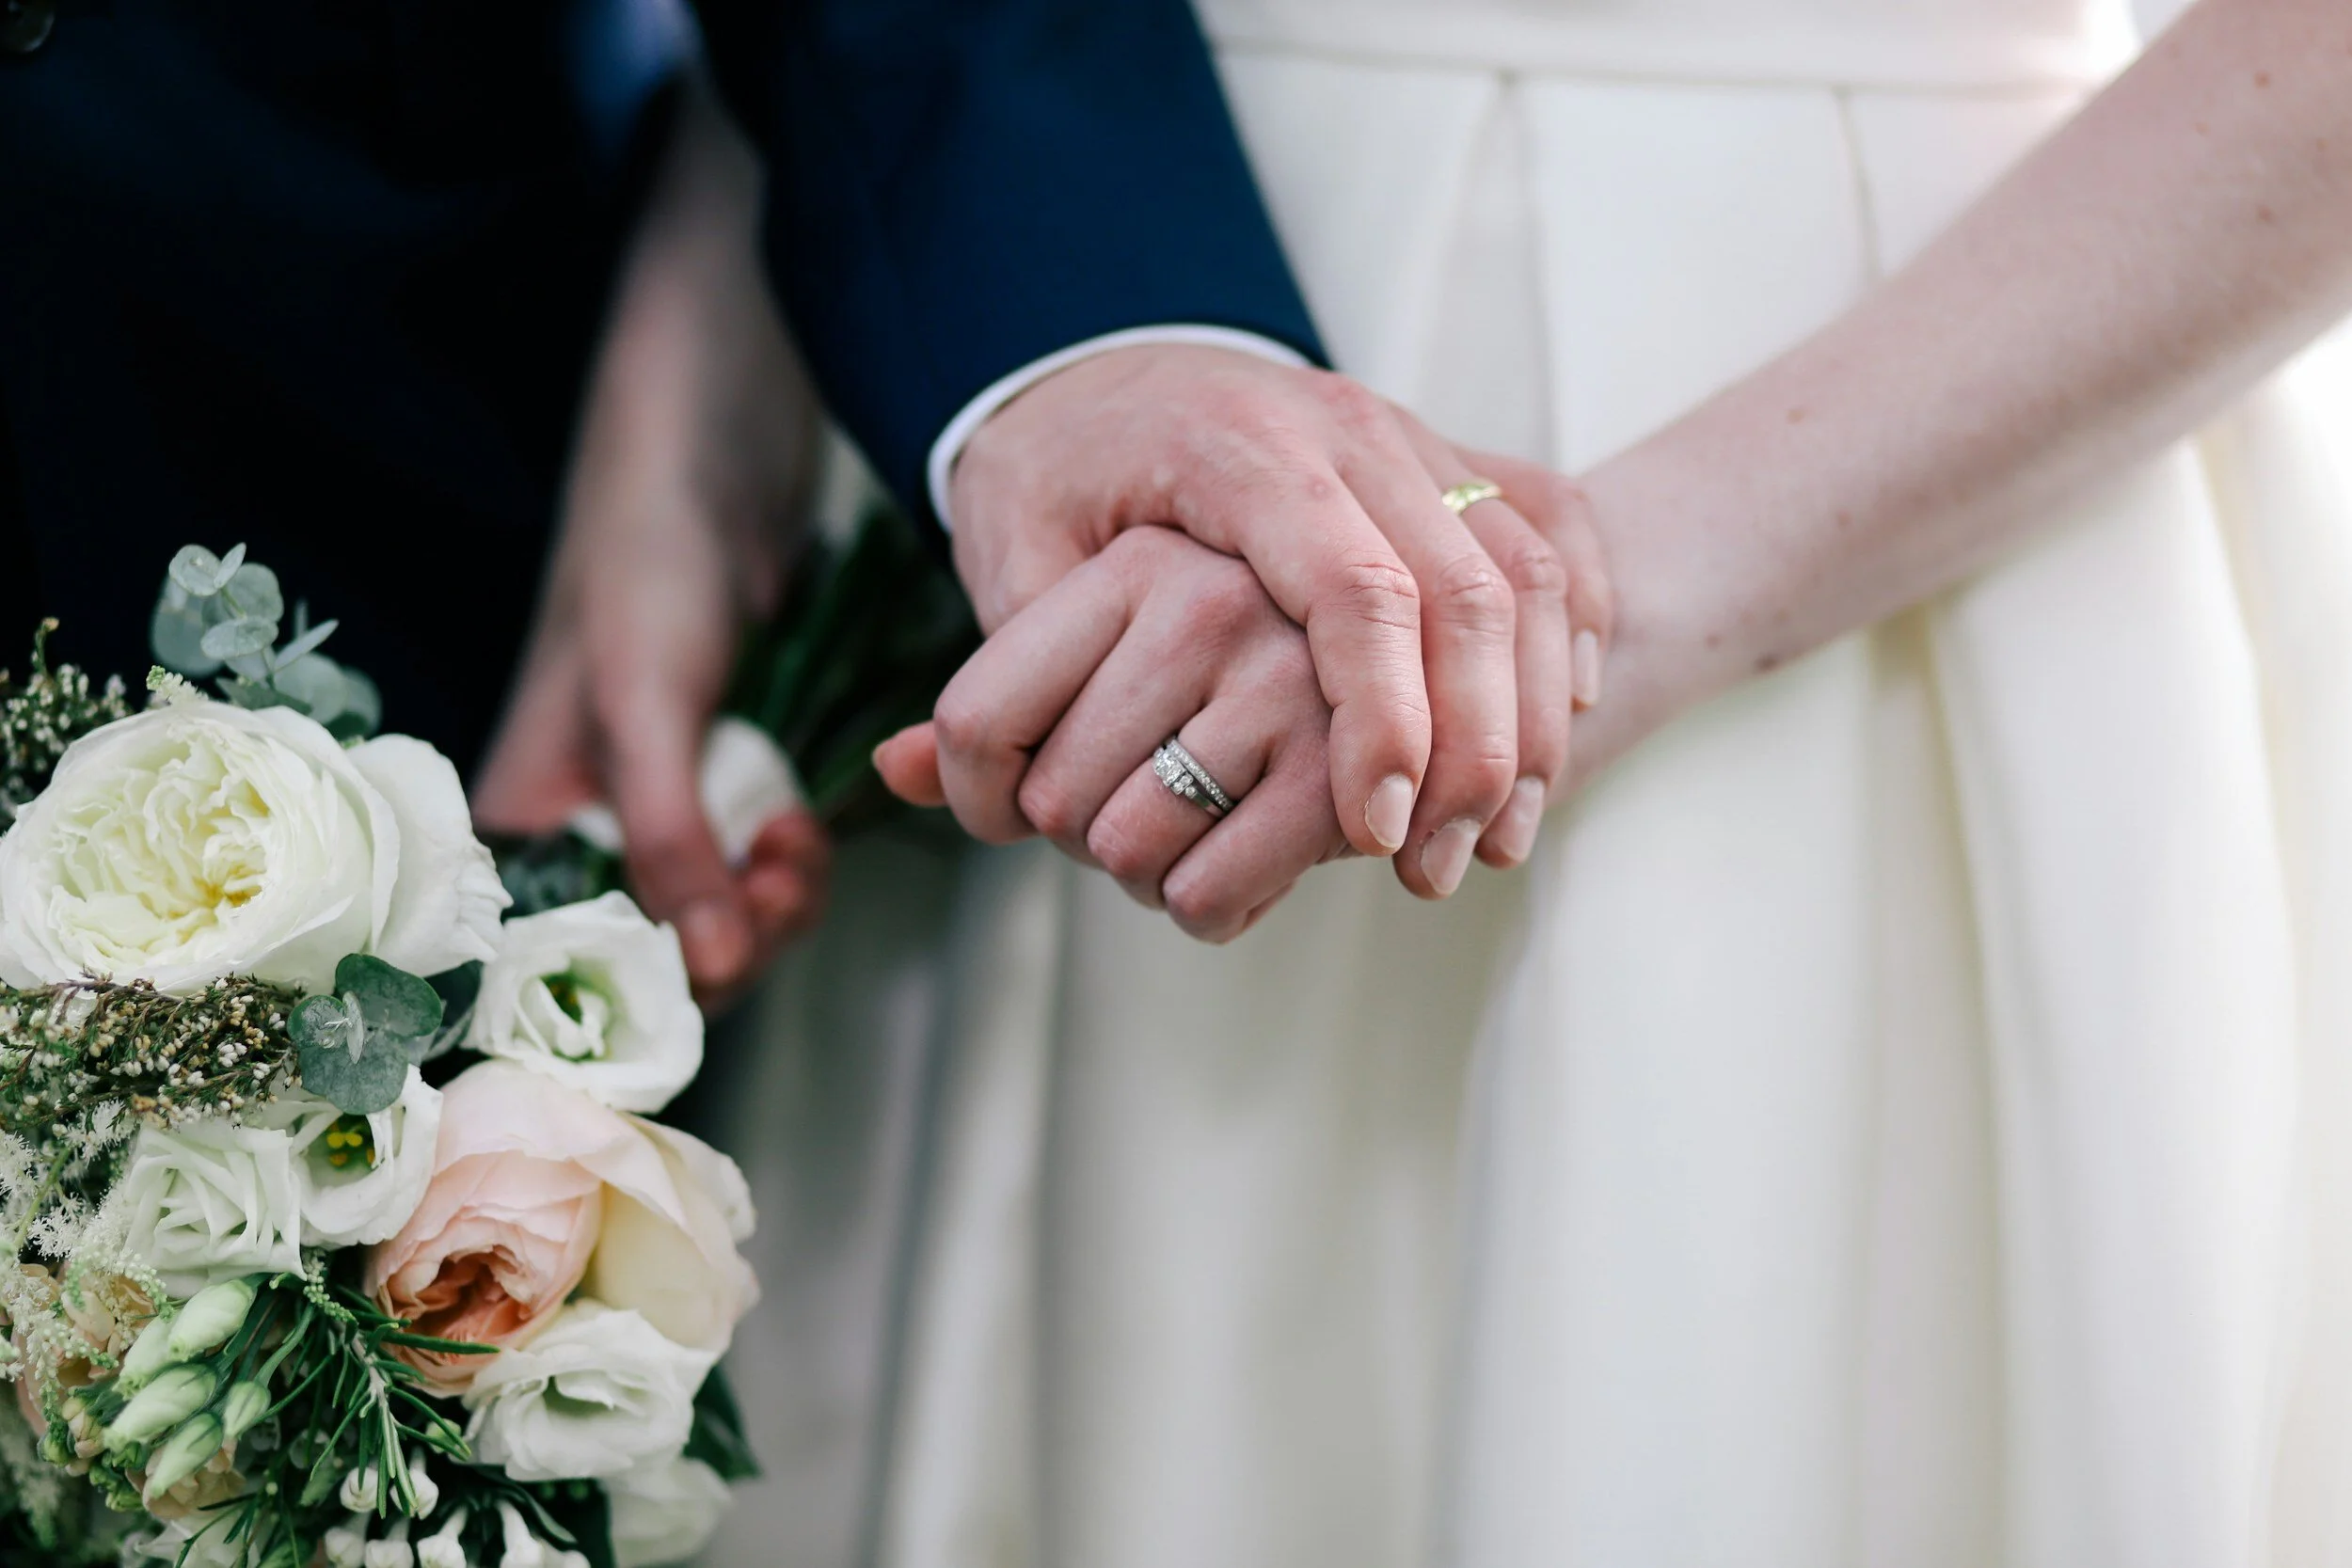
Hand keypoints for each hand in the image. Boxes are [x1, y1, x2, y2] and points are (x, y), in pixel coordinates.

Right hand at [474, 83, 828, 1003]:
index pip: (573, 960)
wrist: (717, 412)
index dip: (658, 976)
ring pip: (718, 909)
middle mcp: (578, 815)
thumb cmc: (649, 534)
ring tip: (798, 839)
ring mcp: (655, 791)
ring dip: (771, 900)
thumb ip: (665, 835)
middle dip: (733, 934)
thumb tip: (701, 969)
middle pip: (656, 949)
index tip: (733, 937)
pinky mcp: (721, 761)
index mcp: (520, 814)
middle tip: (784, 868)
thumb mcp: (644, 694)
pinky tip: (804, 820)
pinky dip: (787, 859)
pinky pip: (754, 855)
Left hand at [876, 526, 1341, 941]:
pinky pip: (1220, 890)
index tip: (999, 818)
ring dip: (1153, 875)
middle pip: (1054, 803)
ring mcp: (1305, 673)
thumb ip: (994, 687)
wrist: (1356, 492)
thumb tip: (895, 772)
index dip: (973, 798)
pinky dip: (1214, 909)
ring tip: (1200, 822)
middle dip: (1079, 834)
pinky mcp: (1375, 753)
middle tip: (1134, 799)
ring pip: (1133, 852)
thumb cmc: (1195, 549)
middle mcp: (1222, 598)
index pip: (978, 723)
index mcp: (1137, 558)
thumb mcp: (1052, 563)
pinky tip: (1248, 863)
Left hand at [948, 344, 1610, 894]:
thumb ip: (993, 666)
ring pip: (1519, 569)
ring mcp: (1409, 436)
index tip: (1380, 825)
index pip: (1347, 584)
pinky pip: (1546, 538)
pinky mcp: (1447, 461)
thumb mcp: (1009, 551)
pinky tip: (1563, 721)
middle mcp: (1344, 429)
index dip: (1380, 713)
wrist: (1110, 361)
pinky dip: (1565, 635)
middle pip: (1461, 585)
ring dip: (1526, 712)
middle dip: (1474, 739)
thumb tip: (903, 774)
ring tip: (1498, 837)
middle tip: (1442, 863)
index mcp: (1237, 447)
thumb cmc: (1060, 472)